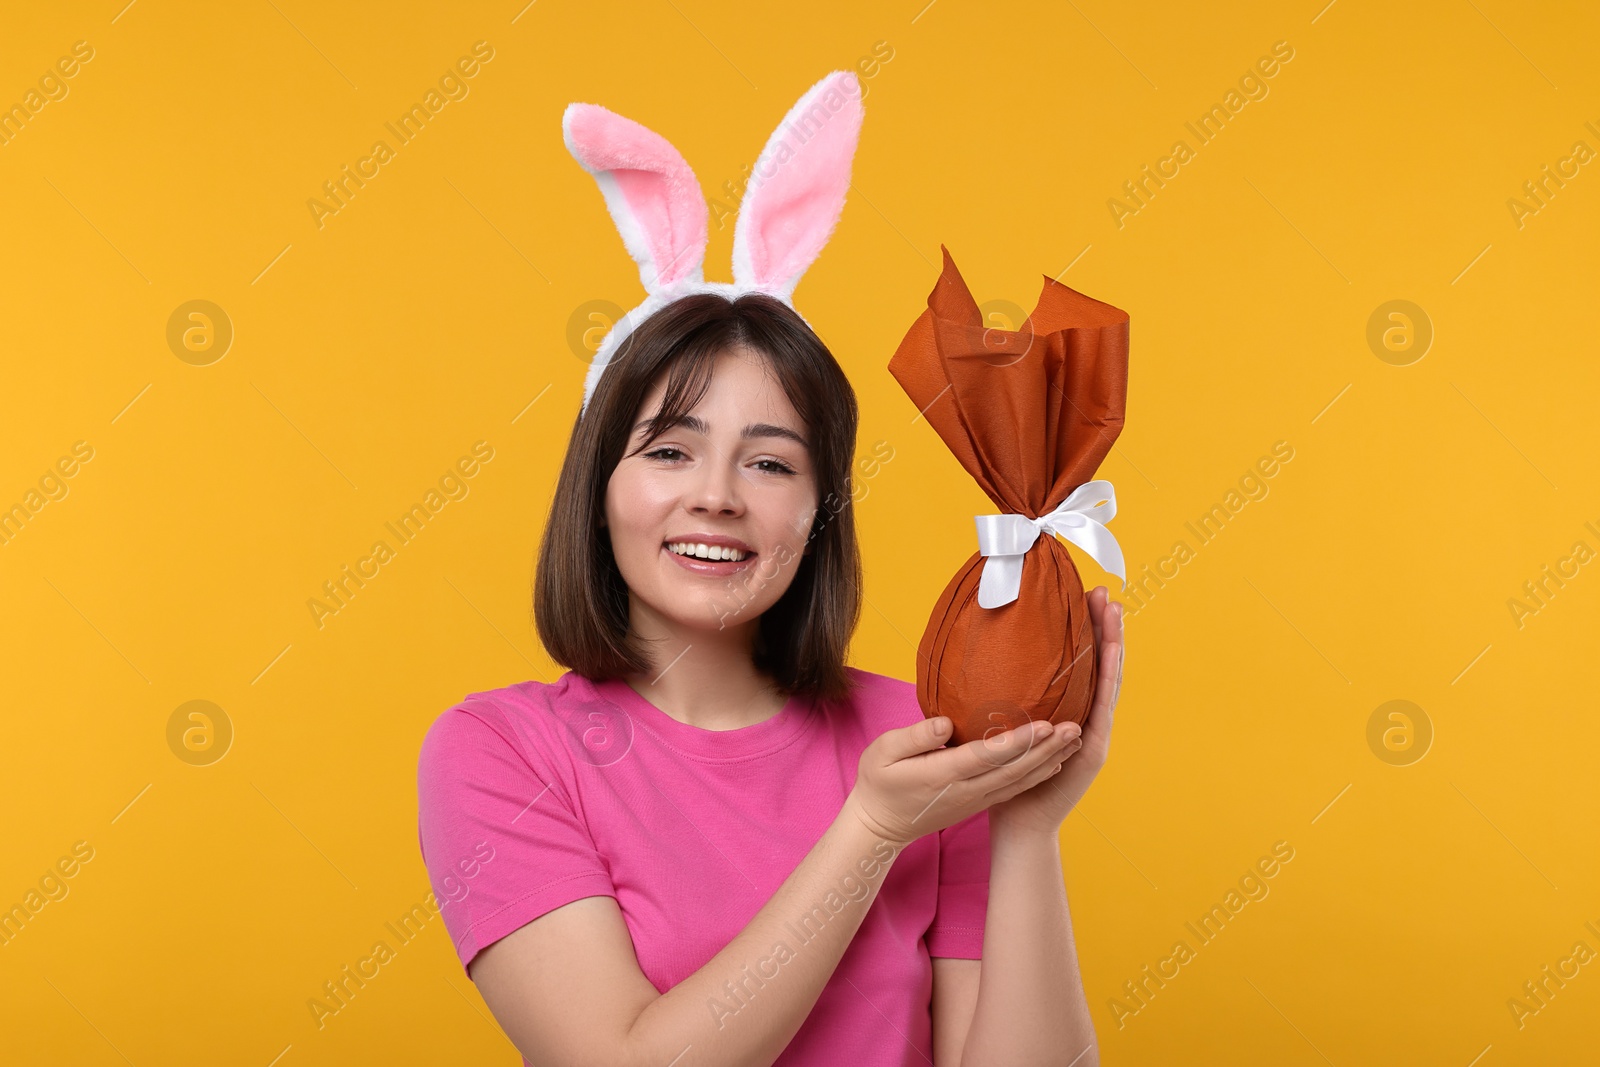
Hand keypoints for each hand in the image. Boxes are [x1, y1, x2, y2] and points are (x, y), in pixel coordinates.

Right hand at [846, 713, 1078, 847]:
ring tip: (1076, 738)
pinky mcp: (979, 803)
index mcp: (942, 775)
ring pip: (1019, 780)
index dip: (1018, 741)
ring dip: (1050, 760)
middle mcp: (965, 791)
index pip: (987, 756)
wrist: (880, 826)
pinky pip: (1014, 788)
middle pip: (1014, 769)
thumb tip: (947, 724)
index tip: (1044, 723)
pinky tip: (1056, 760)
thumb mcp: (883, 753)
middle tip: (1075, 726)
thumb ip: (914, 737)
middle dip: (1047, 748)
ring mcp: (975, 800)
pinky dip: (1038, 774)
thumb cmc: (878, 781)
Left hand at [989, 585, 1124, 835]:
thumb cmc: (1006, 772)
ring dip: (1113, 645)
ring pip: (1107, 680)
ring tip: (1115, 612)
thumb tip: (979, 654)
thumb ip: (1004, 695)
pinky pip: (1102, 707)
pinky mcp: (1092, 749)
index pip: (1079, 662)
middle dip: (1104, 627)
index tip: (1083, 593)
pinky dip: (1108, 679)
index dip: (1085, 629)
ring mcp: (1093, 732)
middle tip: (1104, 592)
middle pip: (1099, 664)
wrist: (1019, 821)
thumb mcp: (1003, 725)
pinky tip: (1111, 654)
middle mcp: (1085, 717)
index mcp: (1066, 710)